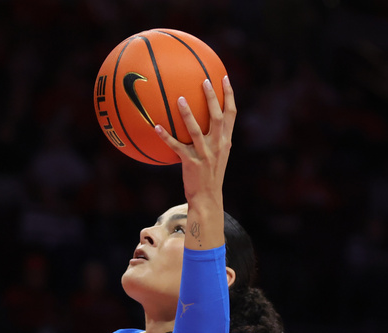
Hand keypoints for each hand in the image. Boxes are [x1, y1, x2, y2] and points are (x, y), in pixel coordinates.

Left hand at [155, 75, 235, 201]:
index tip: (224, 78)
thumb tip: (204, 122)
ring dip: (188, 113)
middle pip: (218, 116)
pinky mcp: (191, 163)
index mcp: (225, 141)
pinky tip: (156, 127)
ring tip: (180, 98)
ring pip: (196, 130)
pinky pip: (176, 146)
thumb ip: (215, 139)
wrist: (208, 198)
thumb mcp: (218, 155)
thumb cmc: (210, 176)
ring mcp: (205, 154)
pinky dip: (166, 136)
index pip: (231, 114)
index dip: (229, 95)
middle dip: (212, 97)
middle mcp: (218, 145)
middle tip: (204, 80)